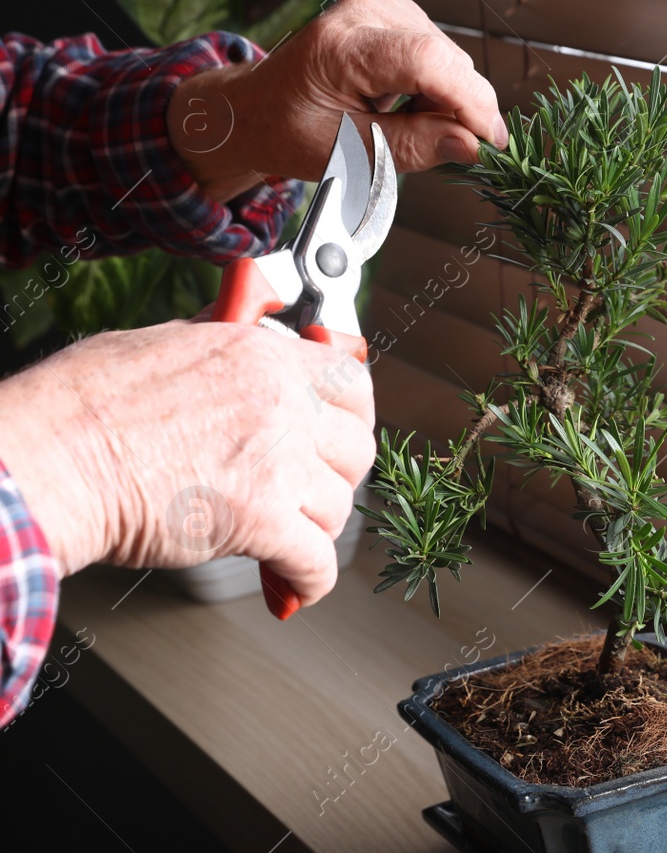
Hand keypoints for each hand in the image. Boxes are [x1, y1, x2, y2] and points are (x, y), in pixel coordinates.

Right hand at [0, 320, 374, 606]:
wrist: (49, 462)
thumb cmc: (80, 408)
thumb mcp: (161, 344)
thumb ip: (219, 347)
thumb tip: (238, 342)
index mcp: (261, 356)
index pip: (349, 378)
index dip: (351, 412)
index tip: (341, 430)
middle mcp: (282, 403)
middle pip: (356, 446)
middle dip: (337, 475)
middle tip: (311, 490)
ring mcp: (278, 461)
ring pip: (338, 505)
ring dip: (314, 527)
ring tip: (284, 536)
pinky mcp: (262, 519)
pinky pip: (317, 560)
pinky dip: (308, 579)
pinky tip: (292, 585)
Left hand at [167, 0, 509, 202]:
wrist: (254, 109)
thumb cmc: (288, 129)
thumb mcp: (347, 154)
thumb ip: (412, 147)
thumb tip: (468, 144)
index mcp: (340, 47)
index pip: (427, 61)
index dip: (469, 101)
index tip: (490, 141)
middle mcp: (361, 14)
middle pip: (444, 57)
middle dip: (462, 107)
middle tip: (451, 147)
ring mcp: (378, 8)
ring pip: (447, 55)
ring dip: (449, 97)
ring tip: (411, 124)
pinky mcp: (391, 14)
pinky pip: (437, 50)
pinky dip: (438, 84)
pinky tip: (410, 104)